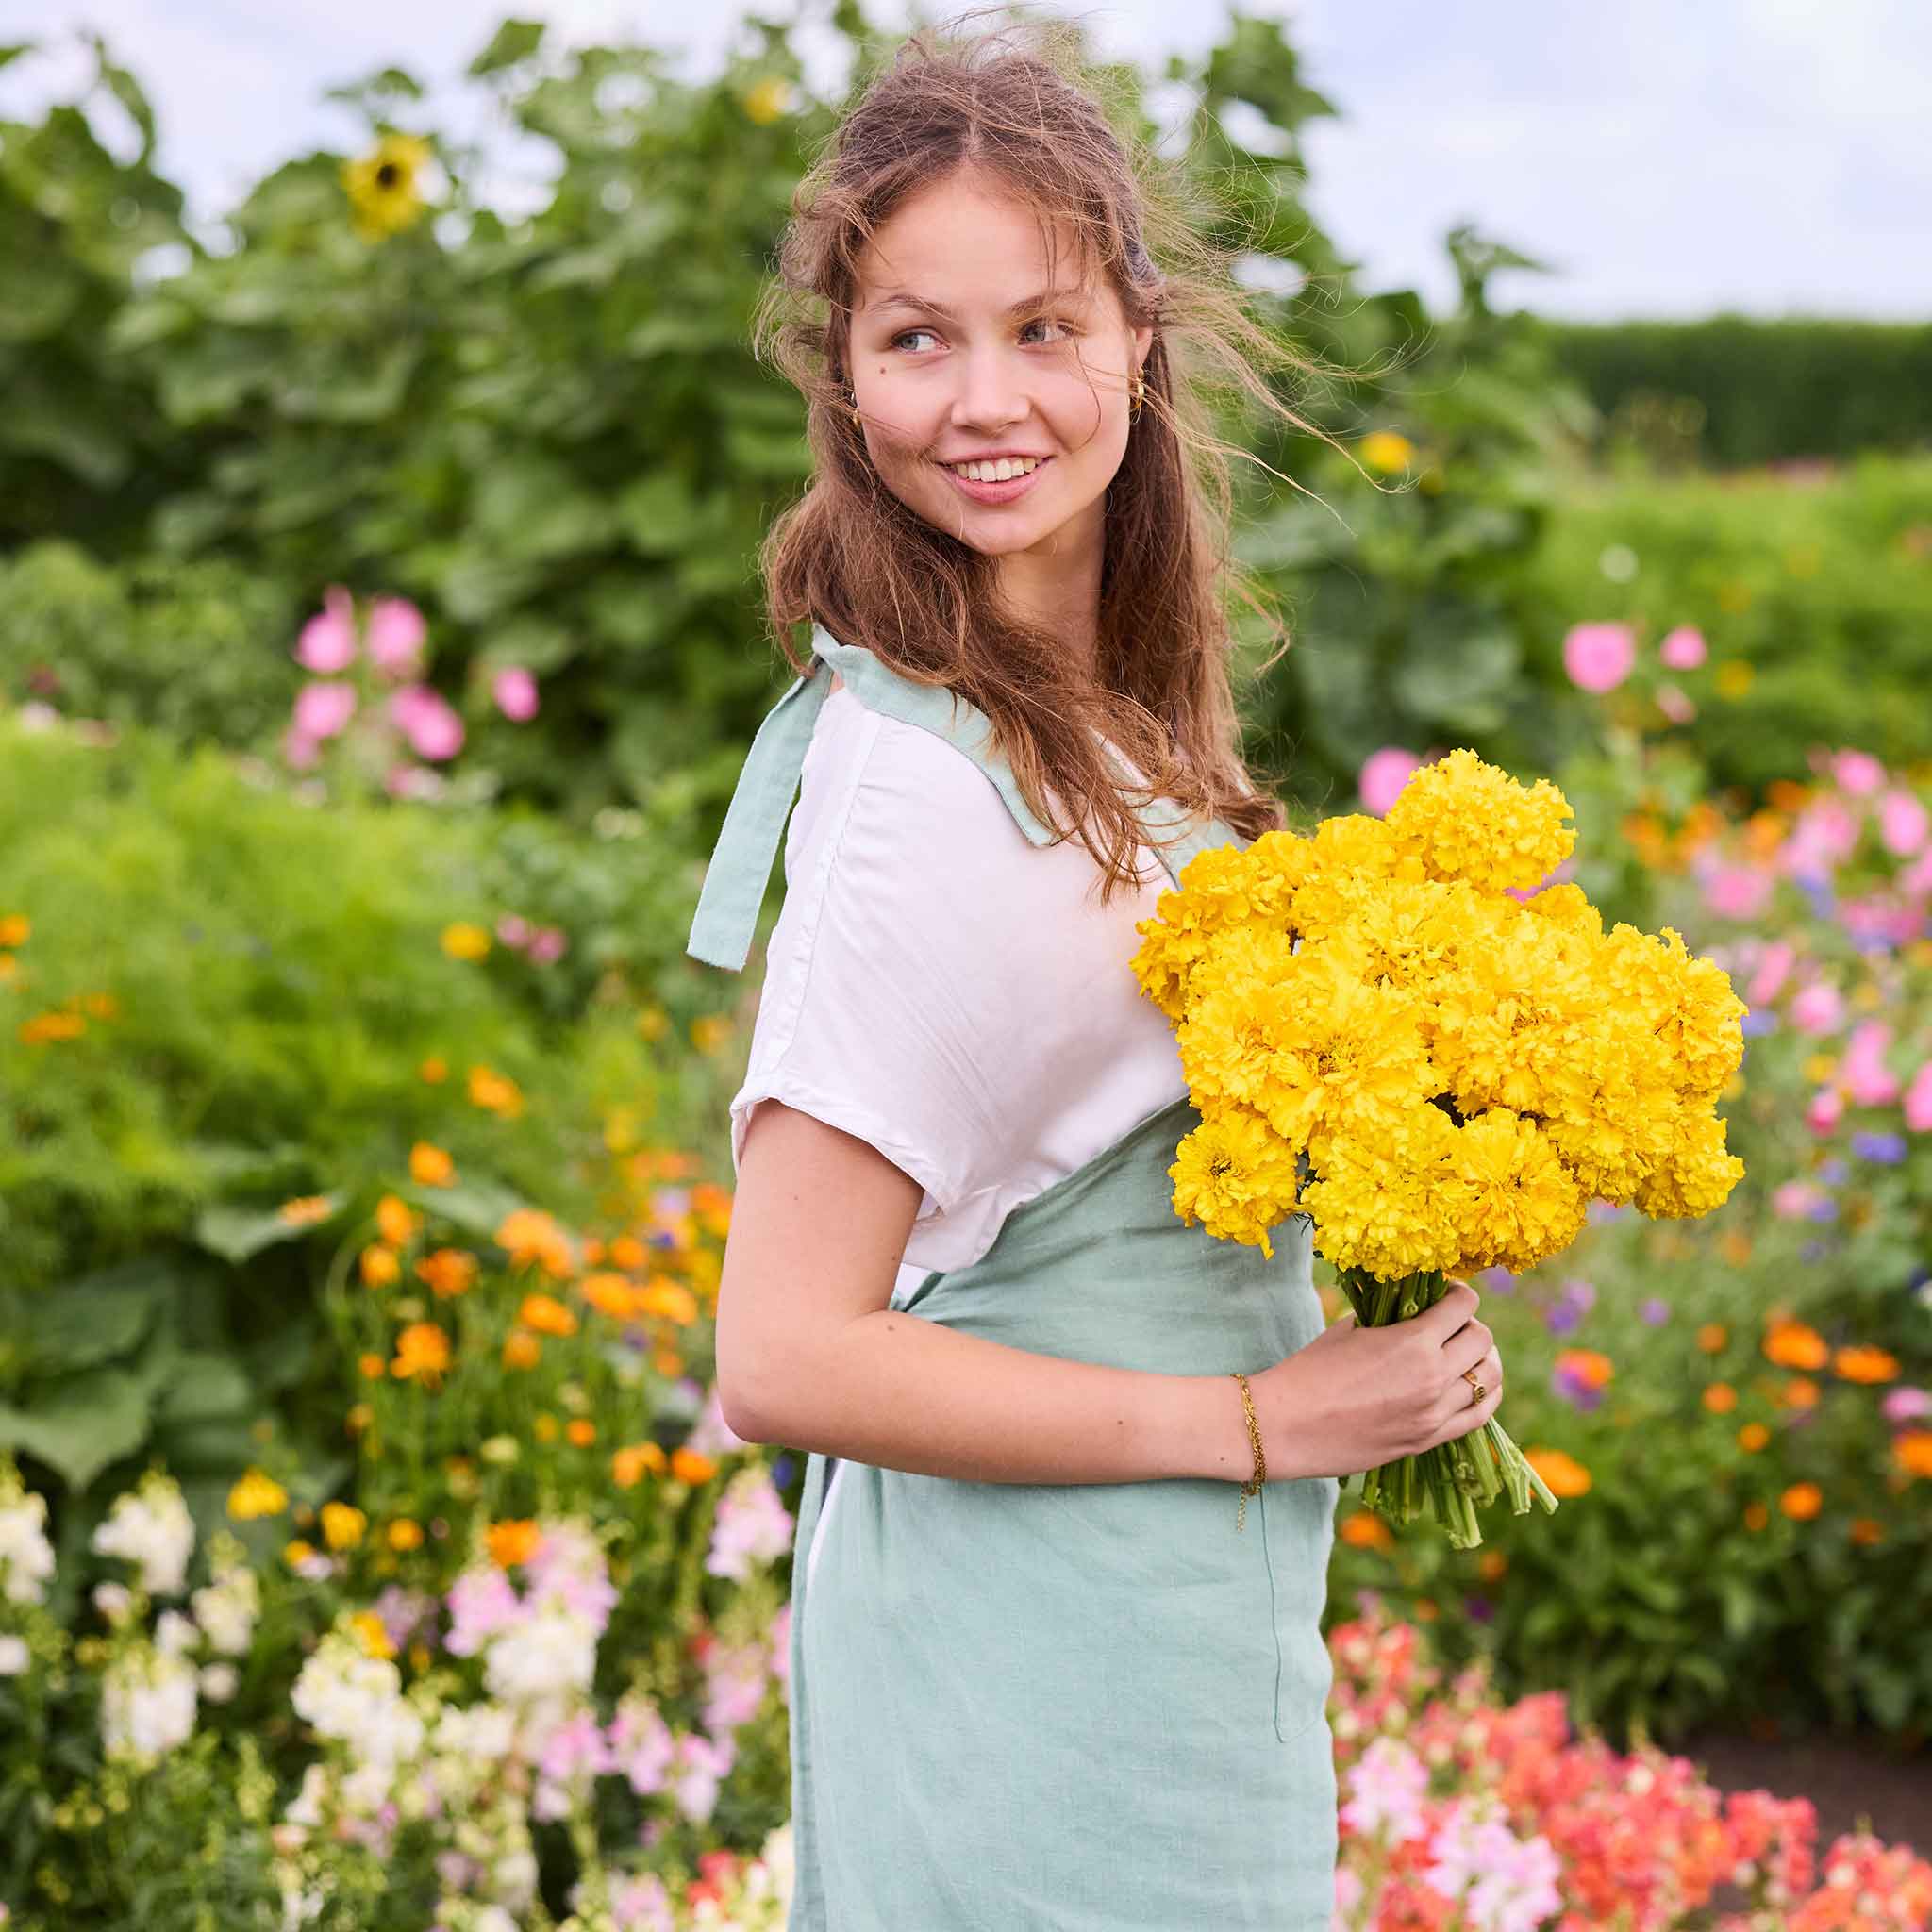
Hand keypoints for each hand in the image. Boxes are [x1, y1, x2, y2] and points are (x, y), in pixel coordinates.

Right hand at [1253, 1277, 1504, 1483]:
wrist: (1286, 1426)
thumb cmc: (1310, 1370)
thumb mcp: (1350, 1330)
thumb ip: (1390, 1320)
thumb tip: (1413, 1310)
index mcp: (1412, 1342)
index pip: (1464, 1305)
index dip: (1458, 1292)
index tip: (1445, 1293)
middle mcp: (1433, 1377)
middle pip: (1483, 1341)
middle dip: (1471, 1325)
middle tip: (1451, 1325)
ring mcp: (1434, 1413)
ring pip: (1489, 1380)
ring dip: (1482, 1361)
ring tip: (1465, 1355)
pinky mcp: (1428, 1440)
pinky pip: (1478, 1416)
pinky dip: (1483, 1396)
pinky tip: (1472, 1387)